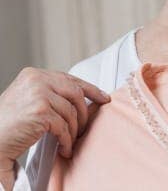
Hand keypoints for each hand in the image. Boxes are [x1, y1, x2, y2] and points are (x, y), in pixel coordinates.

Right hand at [0, 68, 110, 188]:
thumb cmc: (6, 123)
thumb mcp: (28, 99)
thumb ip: (50, 93)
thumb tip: (80, 99)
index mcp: (34, 74)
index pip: (69, 79)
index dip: (90, 89)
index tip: (103, 98)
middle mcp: (37, 80)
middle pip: (76, 93)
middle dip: (85, 112)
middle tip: (86, 127)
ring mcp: (39, 95)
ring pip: (71, 112)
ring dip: (74, 130)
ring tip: (70, 141)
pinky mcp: (41, 112)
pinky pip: (64, 127)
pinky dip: (67, 140)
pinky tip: (65, 148)